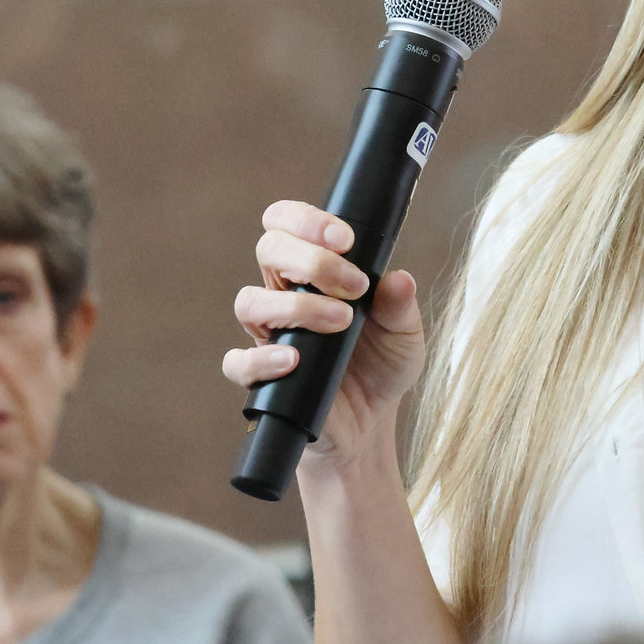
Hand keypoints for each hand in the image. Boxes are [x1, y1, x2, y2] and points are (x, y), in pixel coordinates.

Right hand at [224, 201, 427, 471]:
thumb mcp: (405, 332)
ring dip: (296, 307)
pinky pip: (238, 363)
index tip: (346, 239)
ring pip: (250, 301)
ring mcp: (270, 335)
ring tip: (340, 322)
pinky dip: (261, 359)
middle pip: (269, 250)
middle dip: (311, 259)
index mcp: (313, 272)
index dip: (307, 221)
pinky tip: (293, 361)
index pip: (288, 224)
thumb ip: (401, 305)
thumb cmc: (382, 364)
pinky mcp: (262, 378)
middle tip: (354, 285)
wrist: (372, 423)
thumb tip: (399, 279)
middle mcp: (284, 295)